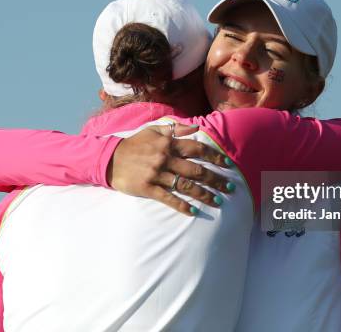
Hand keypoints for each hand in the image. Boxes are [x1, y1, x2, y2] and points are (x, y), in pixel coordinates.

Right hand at [107, 123, 234, 215]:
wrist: (109, 159)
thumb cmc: (135, 144)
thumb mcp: (153, 130)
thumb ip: (176, 128)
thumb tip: (197, 127)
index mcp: (168, 143)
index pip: (197, 149)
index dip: (215, 156)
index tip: (228, 164)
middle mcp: (165, 158)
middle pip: (196, 170)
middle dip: (216, 179)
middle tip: (231, 187)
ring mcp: (156, 174)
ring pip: (186, 185)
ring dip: (204, 194)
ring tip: (219, 201)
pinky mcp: (147, 188)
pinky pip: (167, 198)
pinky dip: (181, 205)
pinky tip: (192, 212)